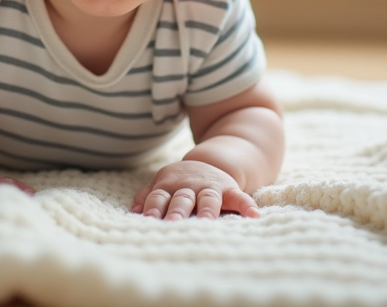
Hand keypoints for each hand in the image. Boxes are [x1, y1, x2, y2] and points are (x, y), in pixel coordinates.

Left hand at [131, 160, 259, 220]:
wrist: (212, 161)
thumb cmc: (181, 181)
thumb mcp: (162, 182)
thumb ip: (147, 197)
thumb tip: (132, 213)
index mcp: (169, 186)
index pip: (158, 198)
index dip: (153, 209)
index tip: (148, 221)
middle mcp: (189, 187)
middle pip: (181, 199)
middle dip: (177, 211)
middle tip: (173, 225)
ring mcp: (210, 187)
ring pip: (208, 199)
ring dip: (207, 211)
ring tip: (208, 222)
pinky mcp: (229, 189)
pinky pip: (239, 197)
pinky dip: (247, 205)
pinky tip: (254, 215)